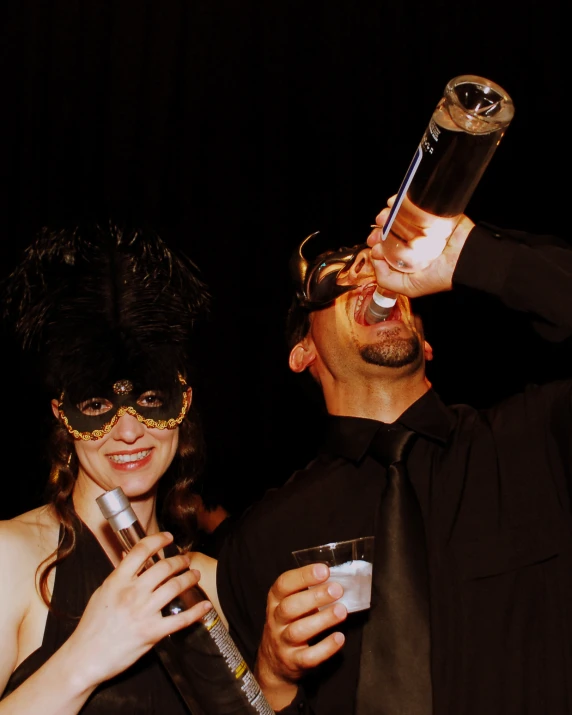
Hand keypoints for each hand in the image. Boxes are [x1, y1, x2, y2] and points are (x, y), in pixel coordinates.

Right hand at [62, 532, 211, 689]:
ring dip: (189, 578)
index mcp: (118, 581)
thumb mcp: (102, 593)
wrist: (85, 657)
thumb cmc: (92, 626)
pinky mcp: (152, 632)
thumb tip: (129, 556)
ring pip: (175, 587)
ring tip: (194, 575)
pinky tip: (205, 605)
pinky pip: (181, 619)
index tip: (168, 537)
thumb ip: (119, 575)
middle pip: (164, 567)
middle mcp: (132, 593)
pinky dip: (197, 611)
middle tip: (186, 560)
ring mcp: (143, 612)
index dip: (158, 540)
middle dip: (180, 561)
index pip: (141, 550)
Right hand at [254, 563, 346, 709]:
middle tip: (337, 590)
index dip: (303, 576)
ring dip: (322, 620)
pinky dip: (325, 648)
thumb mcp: (289, 603)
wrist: (274, 662)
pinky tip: (339, 638)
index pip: (284, 584)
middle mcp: (276, 620)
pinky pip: (308, 657)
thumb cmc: (289, 623)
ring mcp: (282, 642)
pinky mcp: (293, 662)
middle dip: (314, 597)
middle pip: (290, 607)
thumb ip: (306, 591)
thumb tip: (336, 578)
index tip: (324, 570)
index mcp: (275, 600)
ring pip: (298, 631)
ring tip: (341, 611)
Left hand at [367, 194, 474, 296]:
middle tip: (377, 231)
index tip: (375, 245)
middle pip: (390, 230)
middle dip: (379, 228)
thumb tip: (374, 259)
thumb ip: (387, 280)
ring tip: (385, 217)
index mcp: (407, 258)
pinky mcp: (431, 213)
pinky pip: (413, 204)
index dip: (376, 245)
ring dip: (388, 214)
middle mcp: (413, 241)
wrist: (465, 260)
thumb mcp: (409, 288)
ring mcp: (422, 226)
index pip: (386, 248)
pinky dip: (402, 201)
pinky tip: (395, 203)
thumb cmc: (441, 277)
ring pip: (399, 215)